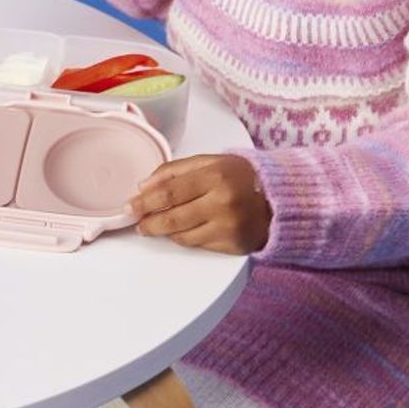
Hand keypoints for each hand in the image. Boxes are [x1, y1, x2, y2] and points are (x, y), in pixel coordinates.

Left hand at [126, 154, 271, 254]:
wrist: (278, 201)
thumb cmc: (239, 178)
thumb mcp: (209, 162)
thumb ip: (174, 170)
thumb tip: (144, 186)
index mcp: (215, 176)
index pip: (169, 192)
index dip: (145, 201)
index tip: (131, 205)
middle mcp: (222, 203)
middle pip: (171, 217)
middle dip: (147, 221)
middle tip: (136, 220)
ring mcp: (228, 227)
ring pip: (180, 234)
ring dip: (162, 231)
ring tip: (152, 225)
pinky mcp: (231, 245)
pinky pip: (195, 244)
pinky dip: (182, 237)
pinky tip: (178, 230)